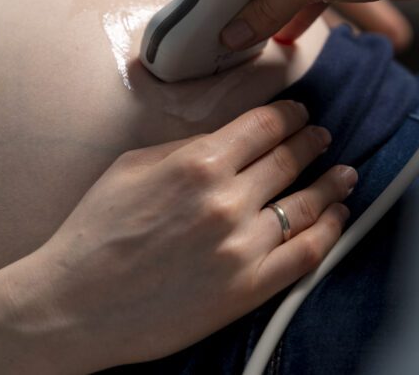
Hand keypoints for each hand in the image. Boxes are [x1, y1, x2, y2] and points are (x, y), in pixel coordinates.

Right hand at [0, 101, 354, 373]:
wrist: (73, 304)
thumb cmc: (95, 232)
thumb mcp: (132, 167)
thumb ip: (185, 147)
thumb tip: (228, 137)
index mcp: (198, 162)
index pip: (264, 125)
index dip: (289, 115)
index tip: (299, 114)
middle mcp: (226, 199)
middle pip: (289, 158)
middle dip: (311, 142)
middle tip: (322, 137)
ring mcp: (241, 246)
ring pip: (306, 204)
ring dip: (331, 184)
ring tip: (345, 174)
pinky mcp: (247, 289)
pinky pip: (306, 254)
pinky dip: (329, 231)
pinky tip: (337, 218)